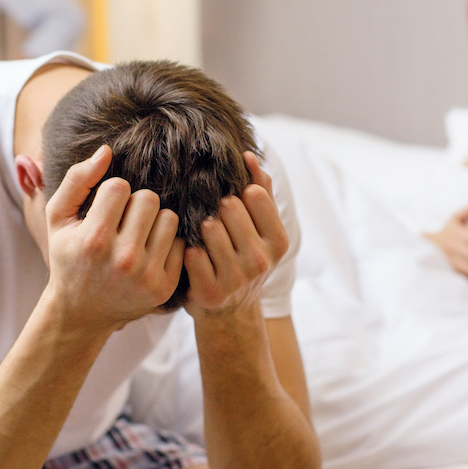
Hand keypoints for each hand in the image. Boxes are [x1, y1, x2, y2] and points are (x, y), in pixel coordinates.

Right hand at [44, 145, 184, 330]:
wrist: (80, 312)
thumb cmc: (68, 257)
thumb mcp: (58, 219)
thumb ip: (76, 180)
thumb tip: (106, 150)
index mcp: (94, 240)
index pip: (119, 186)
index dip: (111, 193)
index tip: (103, 210)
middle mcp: (123, 259)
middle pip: (149, 198)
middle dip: (135, 204)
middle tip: (122, 222)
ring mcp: (146, 276)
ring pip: (169, 217)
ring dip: (153, 221)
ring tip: (136, 234)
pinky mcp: (164, 287)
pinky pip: (179, 243)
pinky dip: (165, 243)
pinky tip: (147, 252)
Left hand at [184, 152, 289, 317]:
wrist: (230, 313)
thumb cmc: (242, 259)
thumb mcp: (261, 229)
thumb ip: (260, 190)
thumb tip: (249, 155)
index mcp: (278, 242)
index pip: (254, 194)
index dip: (238, 194)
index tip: (232, 206)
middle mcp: (261, 261)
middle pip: (229, 207)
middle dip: (218, 209)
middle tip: (215, 223)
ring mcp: (236, 279)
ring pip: (208, 226)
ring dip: (200, 229)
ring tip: (203, 239)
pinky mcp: (210, 292)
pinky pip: (191, 252)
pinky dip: (188, 250)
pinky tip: (193, 256)